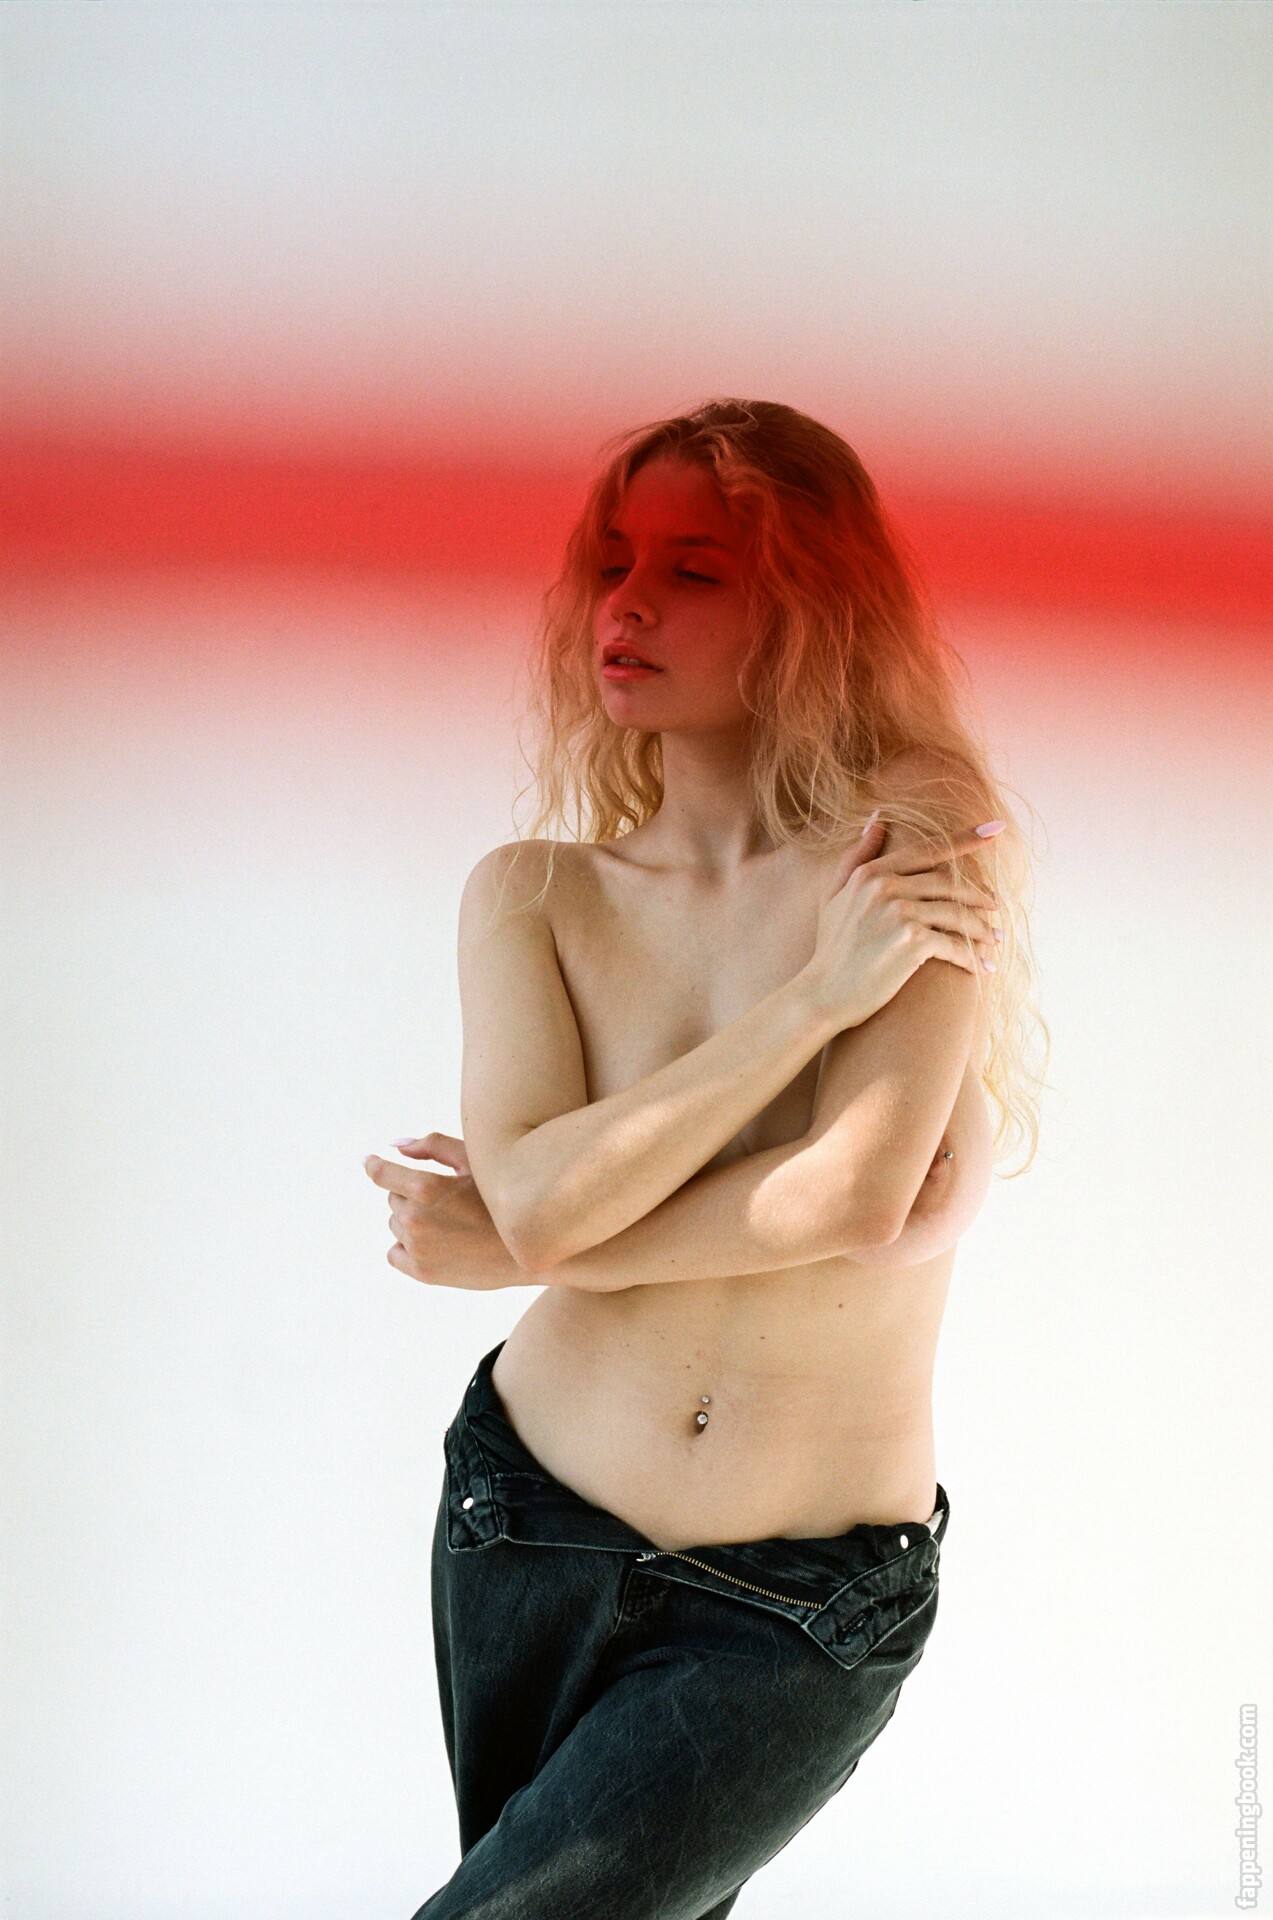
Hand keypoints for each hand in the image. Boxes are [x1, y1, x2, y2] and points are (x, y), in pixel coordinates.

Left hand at [363, 1134, 527, 1289]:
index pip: (381, 1173)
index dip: (375, 1165)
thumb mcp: (474, 1161)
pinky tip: (435, 1243)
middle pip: (395, 1198)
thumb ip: (432, 1146)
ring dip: (412, 1220)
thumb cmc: (503, 1197)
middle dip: (412, 1195)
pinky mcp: (422, 1272)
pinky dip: (408, 1247)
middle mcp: (415, 1219)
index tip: (369, 1161)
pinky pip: (395, 1253)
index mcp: (426, 1188)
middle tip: (446, 1200)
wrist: (529, 1249)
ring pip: (396, 1224)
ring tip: (449, 1222)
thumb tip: (396, 1145)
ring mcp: (418, 1248)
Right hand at [805, 816, 1001, 1029]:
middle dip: (979, 894)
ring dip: (982, 929)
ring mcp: (899, 914)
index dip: (964, 839)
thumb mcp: (833, 896)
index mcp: (871, 874)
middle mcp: (886, 888)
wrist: (821, 995)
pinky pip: (954, 945)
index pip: (927, 850)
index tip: (995, 830)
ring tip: (995, 939)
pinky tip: (983, 968)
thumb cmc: (830, 949)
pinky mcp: (911, 943)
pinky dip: (972, 957)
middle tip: (997, 904)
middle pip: (949, 883)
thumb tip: (877, 819)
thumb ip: (855, 856)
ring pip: (957, 914)